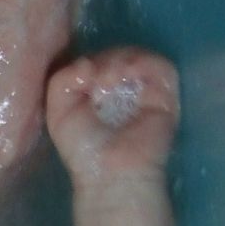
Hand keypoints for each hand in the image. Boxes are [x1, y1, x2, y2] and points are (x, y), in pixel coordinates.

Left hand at [46, 48, 179, 184]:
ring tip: (109, 78)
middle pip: (120, 54)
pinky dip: (145, 64)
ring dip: (122, 60)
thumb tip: (88, 61)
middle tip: (96, 77)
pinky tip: (127, 75)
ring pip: (141, 56)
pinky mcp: (166, 97)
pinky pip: (163, 68)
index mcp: (100, 91)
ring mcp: (147, 91)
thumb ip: (63, 78)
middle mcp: (125, 89)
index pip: (99, 59)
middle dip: (106, 59)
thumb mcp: (57, 110)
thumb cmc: (83, 147)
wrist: (109, 171)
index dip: (90, 60)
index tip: (81, 76)